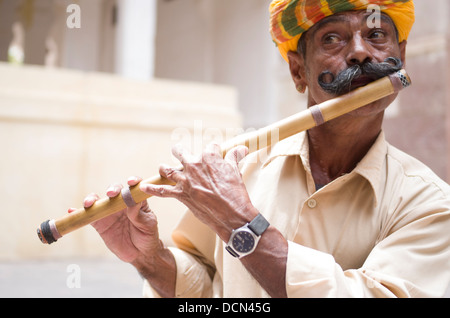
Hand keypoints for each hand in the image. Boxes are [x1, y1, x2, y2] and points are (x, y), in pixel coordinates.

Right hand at [68, 176, 162, 263]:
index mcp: (136, 200)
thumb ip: (139, 214)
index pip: (134, 186)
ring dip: (92, 199)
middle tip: (111, 194)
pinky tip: (72, 211)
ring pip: (98, 200)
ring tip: (88, 204)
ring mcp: (109, 212)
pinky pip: (88, 216)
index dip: (133, 181)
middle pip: (114, 190)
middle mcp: (121, 203)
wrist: (140, 253)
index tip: (131, 182)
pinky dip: (79, 213)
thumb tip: (132, 202)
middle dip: (112, 189)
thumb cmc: (147, 236)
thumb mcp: (148, 225)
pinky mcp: (99, 223)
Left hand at [139, 144, 258, 240]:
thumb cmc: (236, 193)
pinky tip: (143, 186)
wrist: (231, 216)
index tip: (216, 158)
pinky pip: (162, 191)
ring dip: (165, 168)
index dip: (213, 152)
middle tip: (181, 154)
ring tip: (163, 168)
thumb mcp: (236, 172)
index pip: (209, 147)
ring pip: (168, 169)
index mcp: (209, 157)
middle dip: (180, 152)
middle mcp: (194, 165)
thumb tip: (240, 149)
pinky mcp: (181, 195)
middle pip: (181, 152)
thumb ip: (234, 157)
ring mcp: (186, 180)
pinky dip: (152, 188)